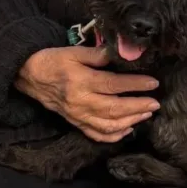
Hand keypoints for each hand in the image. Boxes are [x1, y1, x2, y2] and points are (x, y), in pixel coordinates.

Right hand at [16, 45, 159, 142]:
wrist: (31, 76)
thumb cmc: (54, 61)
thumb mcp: (74, 52)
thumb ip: (98, 54)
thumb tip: (121, 54)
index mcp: (81, 82)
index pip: (113, 85)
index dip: (135, 85)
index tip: (153, 83)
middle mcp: (81, 102)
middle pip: (114, 109)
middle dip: (138, 107)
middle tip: (155, 103)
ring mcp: (78, 116)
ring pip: (108, 125)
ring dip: (130, 121)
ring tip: (146, 114)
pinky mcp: (76, 123)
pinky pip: (96, 135)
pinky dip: (114, 136)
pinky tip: (128, 129)